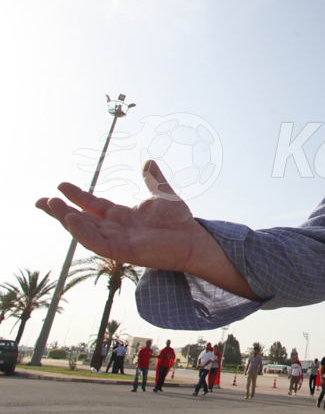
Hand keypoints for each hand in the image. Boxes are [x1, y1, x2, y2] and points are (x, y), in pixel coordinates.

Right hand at [36, 160, 257, 298]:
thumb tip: (148, 161)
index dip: (77, 196)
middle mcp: (116, 229)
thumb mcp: (163, 195)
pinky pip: (97, 242)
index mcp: (122, 216)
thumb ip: (153, 180)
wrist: (194, 239)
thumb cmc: (180, 222)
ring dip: (67, 219)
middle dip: (60, 211)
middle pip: (82, 220)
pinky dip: (83, 232)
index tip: (60, 185)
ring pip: (85, 231)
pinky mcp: (123, 251)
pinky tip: (72, 219)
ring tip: (51, 206)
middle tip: (40, 200)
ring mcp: (118, 241)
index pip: (93, 206)